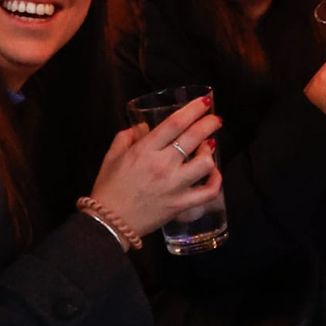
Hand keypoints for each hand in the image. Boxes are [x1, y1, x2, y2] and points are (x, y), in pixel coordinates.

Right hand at [91, 96, 222, 236]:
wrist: (109, 222)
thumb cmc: (109, 188)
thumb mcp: (112, 157)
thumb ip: (126, 137)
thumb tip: (143, 126)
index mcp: (145, 150)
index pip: (175, 124)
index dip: (193, 110)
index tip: (204, 102)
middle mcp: (163, 165)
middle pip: (194, 138)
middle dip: (209, 124)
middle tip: (216, 120)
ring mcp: (174, 186)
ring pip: (204, 164)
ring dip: (210, 152)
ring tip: (209, 147)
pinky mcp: (181, 204)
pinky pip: (208, 192)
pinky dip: (216, 181)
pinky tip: (214, 173)